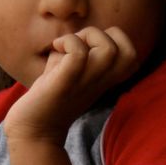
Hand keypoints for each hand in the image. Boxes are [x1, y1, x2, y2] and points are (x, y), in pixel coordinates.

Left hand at [3, 26, 138, 144]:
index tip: (89, 45)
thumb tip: (75, 35)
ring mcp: (83, 83)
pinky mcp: (64, 84)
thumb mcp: (70, 70)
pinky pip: (79, 55)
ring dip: (87, 36)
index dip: (115, 39)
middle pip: (129, 51)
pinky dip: (68, 42)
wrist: (33, 130)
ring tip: (65, 46)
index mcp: (104, 79)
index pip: (132, 55)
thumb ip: (78, 51)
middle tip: (78, 43)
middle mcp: (100, 82)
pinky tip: (55, 48)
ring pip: (109, 50)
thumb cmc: (49, 96)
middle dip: (104, 34)